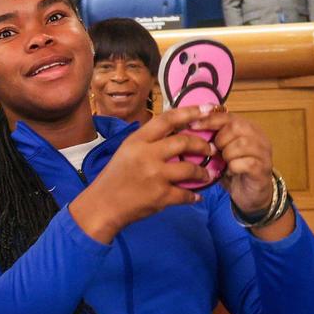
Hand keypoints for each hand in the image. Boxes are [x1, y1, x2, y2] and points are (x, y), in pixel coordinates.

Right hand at [69, 105, 215, 243]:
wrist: (103, 204)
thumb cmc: (115, 176)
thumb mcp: (127, 151)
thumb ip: (148, 141)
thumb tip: (175, 132)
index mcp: (137, 140)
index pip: (167, 119)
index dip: (190, 112)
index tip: (208, 109)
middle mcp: (146, 154)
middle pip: (184, 141)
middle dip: (202, 144)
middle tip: (211, 148)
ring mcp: (155, 175)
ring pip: (191, 168)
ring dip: (203, 172)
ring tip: (207, 174)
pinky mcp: (161, 196)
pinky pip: (187, 194)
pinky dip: (194, 195)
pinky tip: (196, 196)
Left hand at [188, 111, 273, 211]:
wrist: (249, 194)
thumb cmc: (232, 168)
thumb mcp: (220, 149)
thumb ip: (212, 136)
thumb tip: (188, 126)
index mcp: (247, 127)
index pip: (227, 116)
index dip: (209, 119)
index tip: (192, 125)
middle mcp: (259, 136)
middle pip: (235, 127)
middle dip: (219, 140)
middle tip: (216, 152)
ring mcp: (263, 152)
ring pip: (241, 144)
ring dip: (227, 154)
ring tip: (225, 162)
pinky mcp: (263, 168)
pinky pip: (245, 163)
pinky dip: (233, 167)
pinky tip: (231, 171)